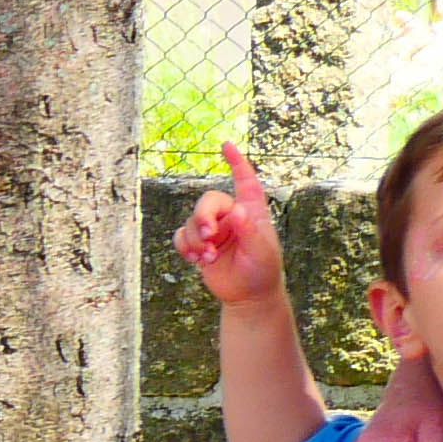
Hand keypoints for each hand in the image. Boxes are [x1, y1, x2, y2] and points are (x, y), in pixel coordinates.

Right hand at [171, 142, 288, 306]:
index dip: (237, 162)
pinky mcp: (199, 245)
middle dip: (203, 217)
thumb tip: (237, 211)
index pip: (244, 181)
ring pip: (191, 221)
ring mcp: (213, 230)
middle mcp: (230, 216)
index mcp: (251, 211)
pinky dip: (185, 247)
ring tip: (208, 257)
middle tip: (208, 236)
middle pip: (207, 202)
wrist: (248, 296)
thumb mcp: (262, 251)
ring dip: (195, 239)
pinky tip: (196, 260)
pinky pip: (180, 237)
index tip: (226, 145)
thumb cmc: (262, 270)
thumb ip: (249, 231)